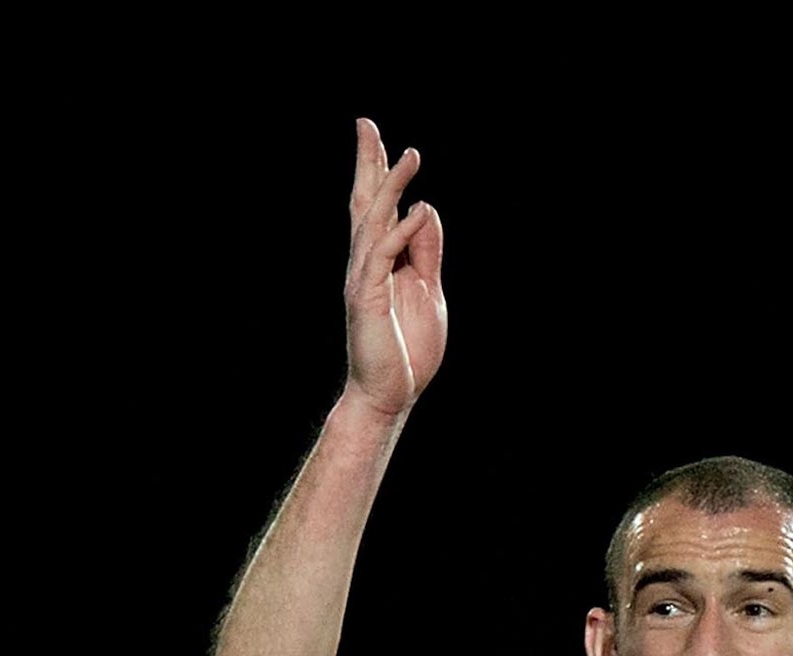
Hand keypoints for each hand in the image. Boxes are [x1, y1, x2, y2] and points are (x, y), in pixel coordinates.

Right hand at [344, 119, 446, 418]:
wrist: (389, 394)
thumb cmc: (407, 350)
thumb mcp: (428, 292)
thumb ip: (425, 252)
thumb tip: (424, 209)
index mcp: (380, 262)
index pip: (378, 209)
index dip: (380, 173)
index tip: (378, 138)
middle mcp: (365, 263)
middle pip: (365, 204)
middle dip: (368, 163)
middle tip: (366, 124)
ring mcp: (363, 279)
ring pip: (374, 222)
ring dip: (392, 188)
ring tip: (410, 156)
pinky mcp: (367, 297)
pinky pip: (383, 257)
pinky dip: (401, 233)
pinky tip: (418, 211)